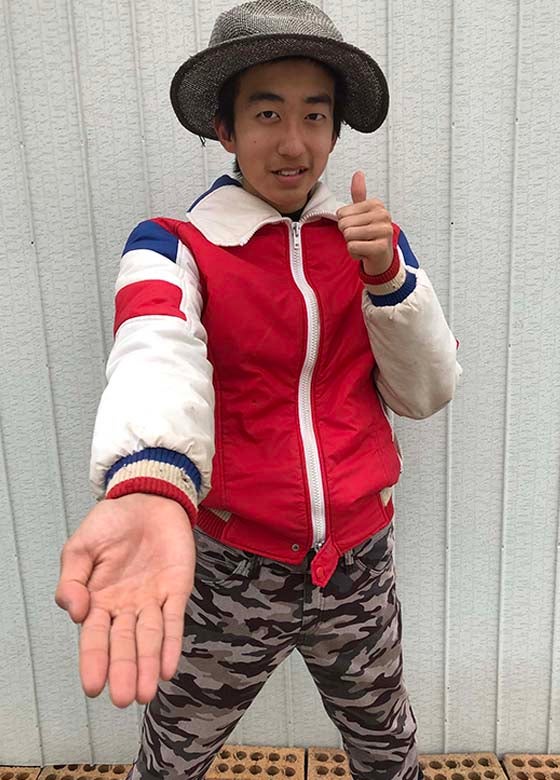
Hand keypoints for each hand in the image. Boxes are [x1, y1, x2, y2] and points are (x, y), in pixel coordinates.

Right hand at [55, 493, 194, 707]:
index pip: (95, 637)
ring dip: (149, 665)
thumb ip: (73, 579)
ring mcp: (153, 600)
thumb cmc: (111, 523)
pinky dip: (172, 644)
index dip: (94, 660)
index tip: (93, 686)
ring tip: (146, 693)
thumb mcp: (80, 547)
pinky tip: (170, 667)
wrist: (147, 497)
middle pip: (124, 644)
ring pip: (150, 639)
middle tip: (124, 698)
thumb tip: (74, 611)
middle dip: (124, 671)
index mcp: (99, 600)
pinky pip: (174, 620)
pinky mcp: (176, 590)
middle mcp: (126, 607)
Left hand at [337, 171, 393, 275]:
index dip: (345, 224)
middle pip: (344, 224)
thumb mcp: (363, 213)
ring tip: (363, 244)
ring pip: (348, 236)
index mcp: (376, 205)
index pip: (342, 213)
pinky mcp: (380, 247)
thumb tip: (358, 173)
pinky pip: (352, 247)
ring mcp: (384, 231)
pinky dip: (355, 253)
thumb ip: (359, 194)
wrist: (381, 259)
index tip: (359, 228)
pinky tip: (365, 252)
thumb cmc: (370, 236)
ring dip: (351, 244)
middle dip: (347, 235)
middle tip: (360, 238)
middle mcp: (383, 215)